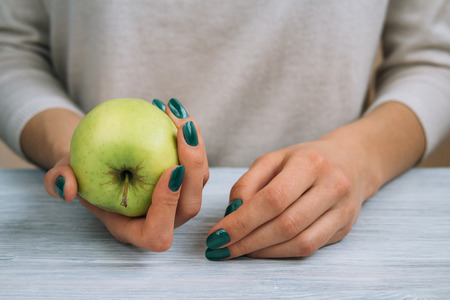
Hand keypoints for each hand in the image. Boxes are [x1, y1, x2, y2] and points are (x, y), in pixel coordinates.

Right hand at [44, 98, 208, 251]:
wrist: (96, 156)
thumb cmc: (80, 170)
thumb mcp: (63, 173)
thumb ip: (58, 182)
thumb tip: (66, 188)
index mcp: (133, 229)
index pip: (157, 233)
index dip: (167, 207)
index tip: (169, 169)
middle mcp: (161, 219)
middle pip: (189, 205)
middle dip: (193, 168)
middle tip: (183, 131)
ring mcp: (175, 199)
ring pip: (199, 181)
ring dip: (196, 147)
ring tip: (178, 116)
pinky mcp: (183, 178)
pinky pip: (196, 161)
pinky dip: (191, 136)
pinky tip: (175, 111)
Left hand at [205, 139, 373, 259]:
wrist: (352, 161)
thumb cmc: (304, 160)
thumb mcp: (273, 160)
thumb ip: (248, 183)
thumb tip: (232, 214)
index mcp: (310, 163)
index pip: (272, 199)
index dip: (242, 221)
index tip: (216, 234)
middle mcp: (331, 186)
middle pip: (285, 224)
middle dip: (247, 241)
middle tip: (221, 247)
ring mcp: (343, 209)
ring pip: (299, 241)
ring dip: (262, 251)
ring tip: (236, 250)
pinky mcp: (345, 228)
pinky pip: (310, 248)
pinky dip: (280, 253)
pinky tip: (260, 250)